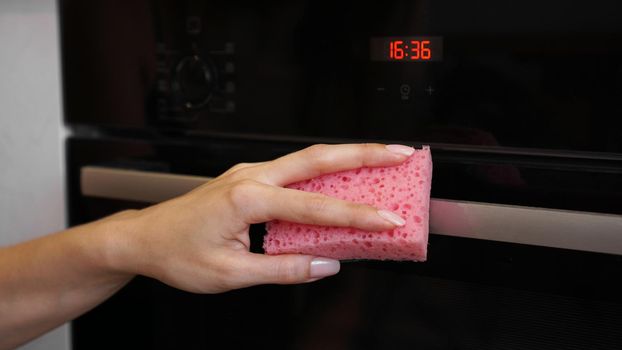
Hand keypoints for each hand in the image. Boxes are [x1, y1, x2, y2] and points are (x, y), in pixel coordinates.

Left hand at [104, 143, 414, 292]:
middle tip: (400, 153)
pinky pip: (294, 170)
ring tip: (381, 158)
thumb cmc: (176, 253)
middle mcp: (251, 177)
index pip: (316, 208)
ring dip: (347, 155)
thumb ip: (282, 269)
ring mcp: (249, 173)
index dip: (357, 216)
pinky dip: (324, 170)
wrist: (142, 238)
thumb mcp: (230, 274)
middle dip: (364, 153)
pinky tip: (341, 177)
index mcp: (246, 199)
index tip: (388, 220)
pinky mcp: (249, 178)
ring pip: (307, 158)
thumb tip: (324, 266)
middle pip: (318, 157)